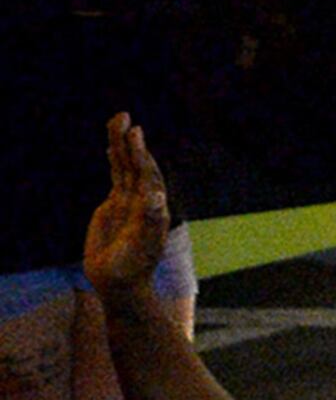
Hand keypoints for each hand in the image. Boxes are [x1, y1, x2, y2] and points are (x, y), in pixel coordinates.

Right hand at [82, 115, 172, 291]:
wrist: (119, 283)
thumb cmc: (132, 268)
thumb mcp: (140, 246)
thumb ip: (149, 222)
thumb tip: (157, 197)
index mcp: (153, 208)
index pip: (147, 175)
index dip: (141, 155)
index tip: (135, 134)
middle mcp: (144, 201)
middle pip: (137, 165)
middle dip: (131, 143)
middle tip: (124, 117)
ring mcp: (129, 202)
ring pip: (125, 168)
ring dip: (123, 146)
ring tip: (118, 120)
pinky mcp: (115, 207)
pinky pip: (117, 178)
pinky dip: (116, 161)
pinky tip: (114, 148)